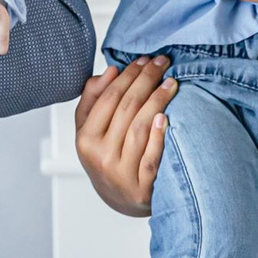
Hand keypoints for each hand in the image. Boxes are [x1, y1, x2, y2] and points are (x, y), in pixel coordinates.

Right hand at [73, 57, 174, 217]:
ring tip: (171, 83)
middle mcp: (101, 156)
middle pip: (126, 108)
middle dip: (146, 80)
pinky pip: (151, 157)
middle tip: (162, 63)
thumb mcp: (91, 131)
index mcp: (85, 139)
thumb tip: (109, 72)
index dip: (128, 75)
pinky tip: (167, 117)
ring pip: (140, 128)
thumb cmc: (107, 158)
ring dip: (157, 101)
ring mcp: (121, 173)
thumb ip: (93, 100)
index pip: (108, 98)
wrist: (122, 199)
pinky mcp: (141, 188)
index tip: (144, 59)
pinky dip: (159, 136)